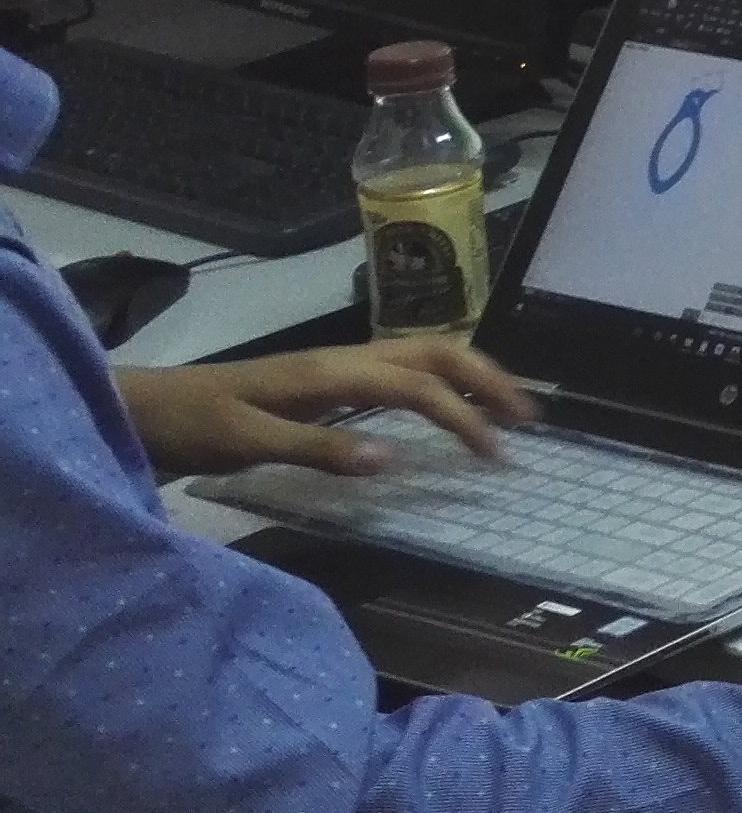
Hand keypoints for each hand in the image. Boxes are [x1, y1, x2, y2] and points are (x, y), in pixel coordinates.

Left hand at [117, 339, 534, 480]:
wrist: (142, 407)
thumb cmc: (191, 425)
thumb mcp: (247, 443)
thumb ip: (319, 448)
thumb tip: (395, 460)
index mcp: (331, 372)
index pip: (418, 386)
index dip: (464, 416)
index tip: (496, 456)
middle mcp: (342, 359)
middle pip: (436, 352)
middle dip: (488, 379)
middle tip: (527, 419)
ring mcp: (334, 366)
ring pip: (422, 355)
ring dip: (470, 376)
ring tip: (504, 409)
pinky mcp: (325, 380)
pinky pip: (400, 371)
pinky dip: (439, 383)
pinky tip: (445, 407)